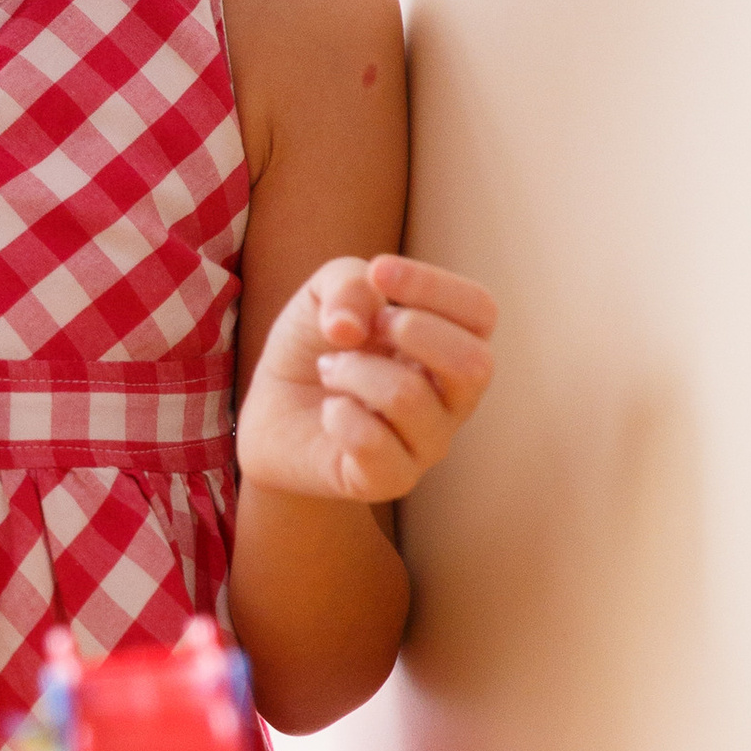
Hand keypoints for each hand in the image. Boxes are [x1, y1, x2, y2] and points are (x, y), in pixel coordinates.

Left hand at [237, 252, 495, 505]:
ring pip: (410, 398)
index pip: (480, 312)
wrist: (270, 414)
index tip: (379, 271)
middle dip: (411, 331)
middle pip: (475, 364)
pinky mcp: (388, 479)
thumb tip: (354, 327)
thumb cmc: (314, 349)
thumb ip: (348, 282)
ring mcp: (426, 443)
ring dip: (354, 370)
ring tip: (328, 369)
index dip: (434, 286)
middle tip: (362, 330)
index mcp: (453, 345)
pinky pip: (373, 443)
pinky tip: (328, 410)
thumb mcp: (325, 295)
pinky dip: (338, 414)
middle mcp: (452, 398)